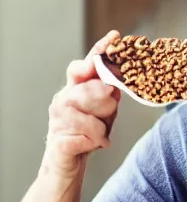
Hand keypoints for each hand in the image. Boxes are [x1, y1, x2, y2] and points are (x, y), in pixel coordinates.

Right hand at [42, 31, 121, 178]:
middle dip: (107, 104)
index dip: (100, 51)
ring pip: (93, 117)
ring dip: (102, 128)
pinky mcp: (59, 142)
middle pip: (95, 90)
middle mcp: (63, 98)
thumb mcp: (104, 109)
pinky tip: (92, 144)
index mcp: (75, 88)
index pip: (86, 65)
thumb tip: (114, 83)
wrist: (67, 164)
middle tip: (106, 114)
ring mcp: (57, 119)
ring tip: (98, 134)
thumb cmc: (87, 131)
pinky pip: (89, 137)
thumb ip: (109, 93)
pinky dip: (96, 142)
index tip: (115, 37)